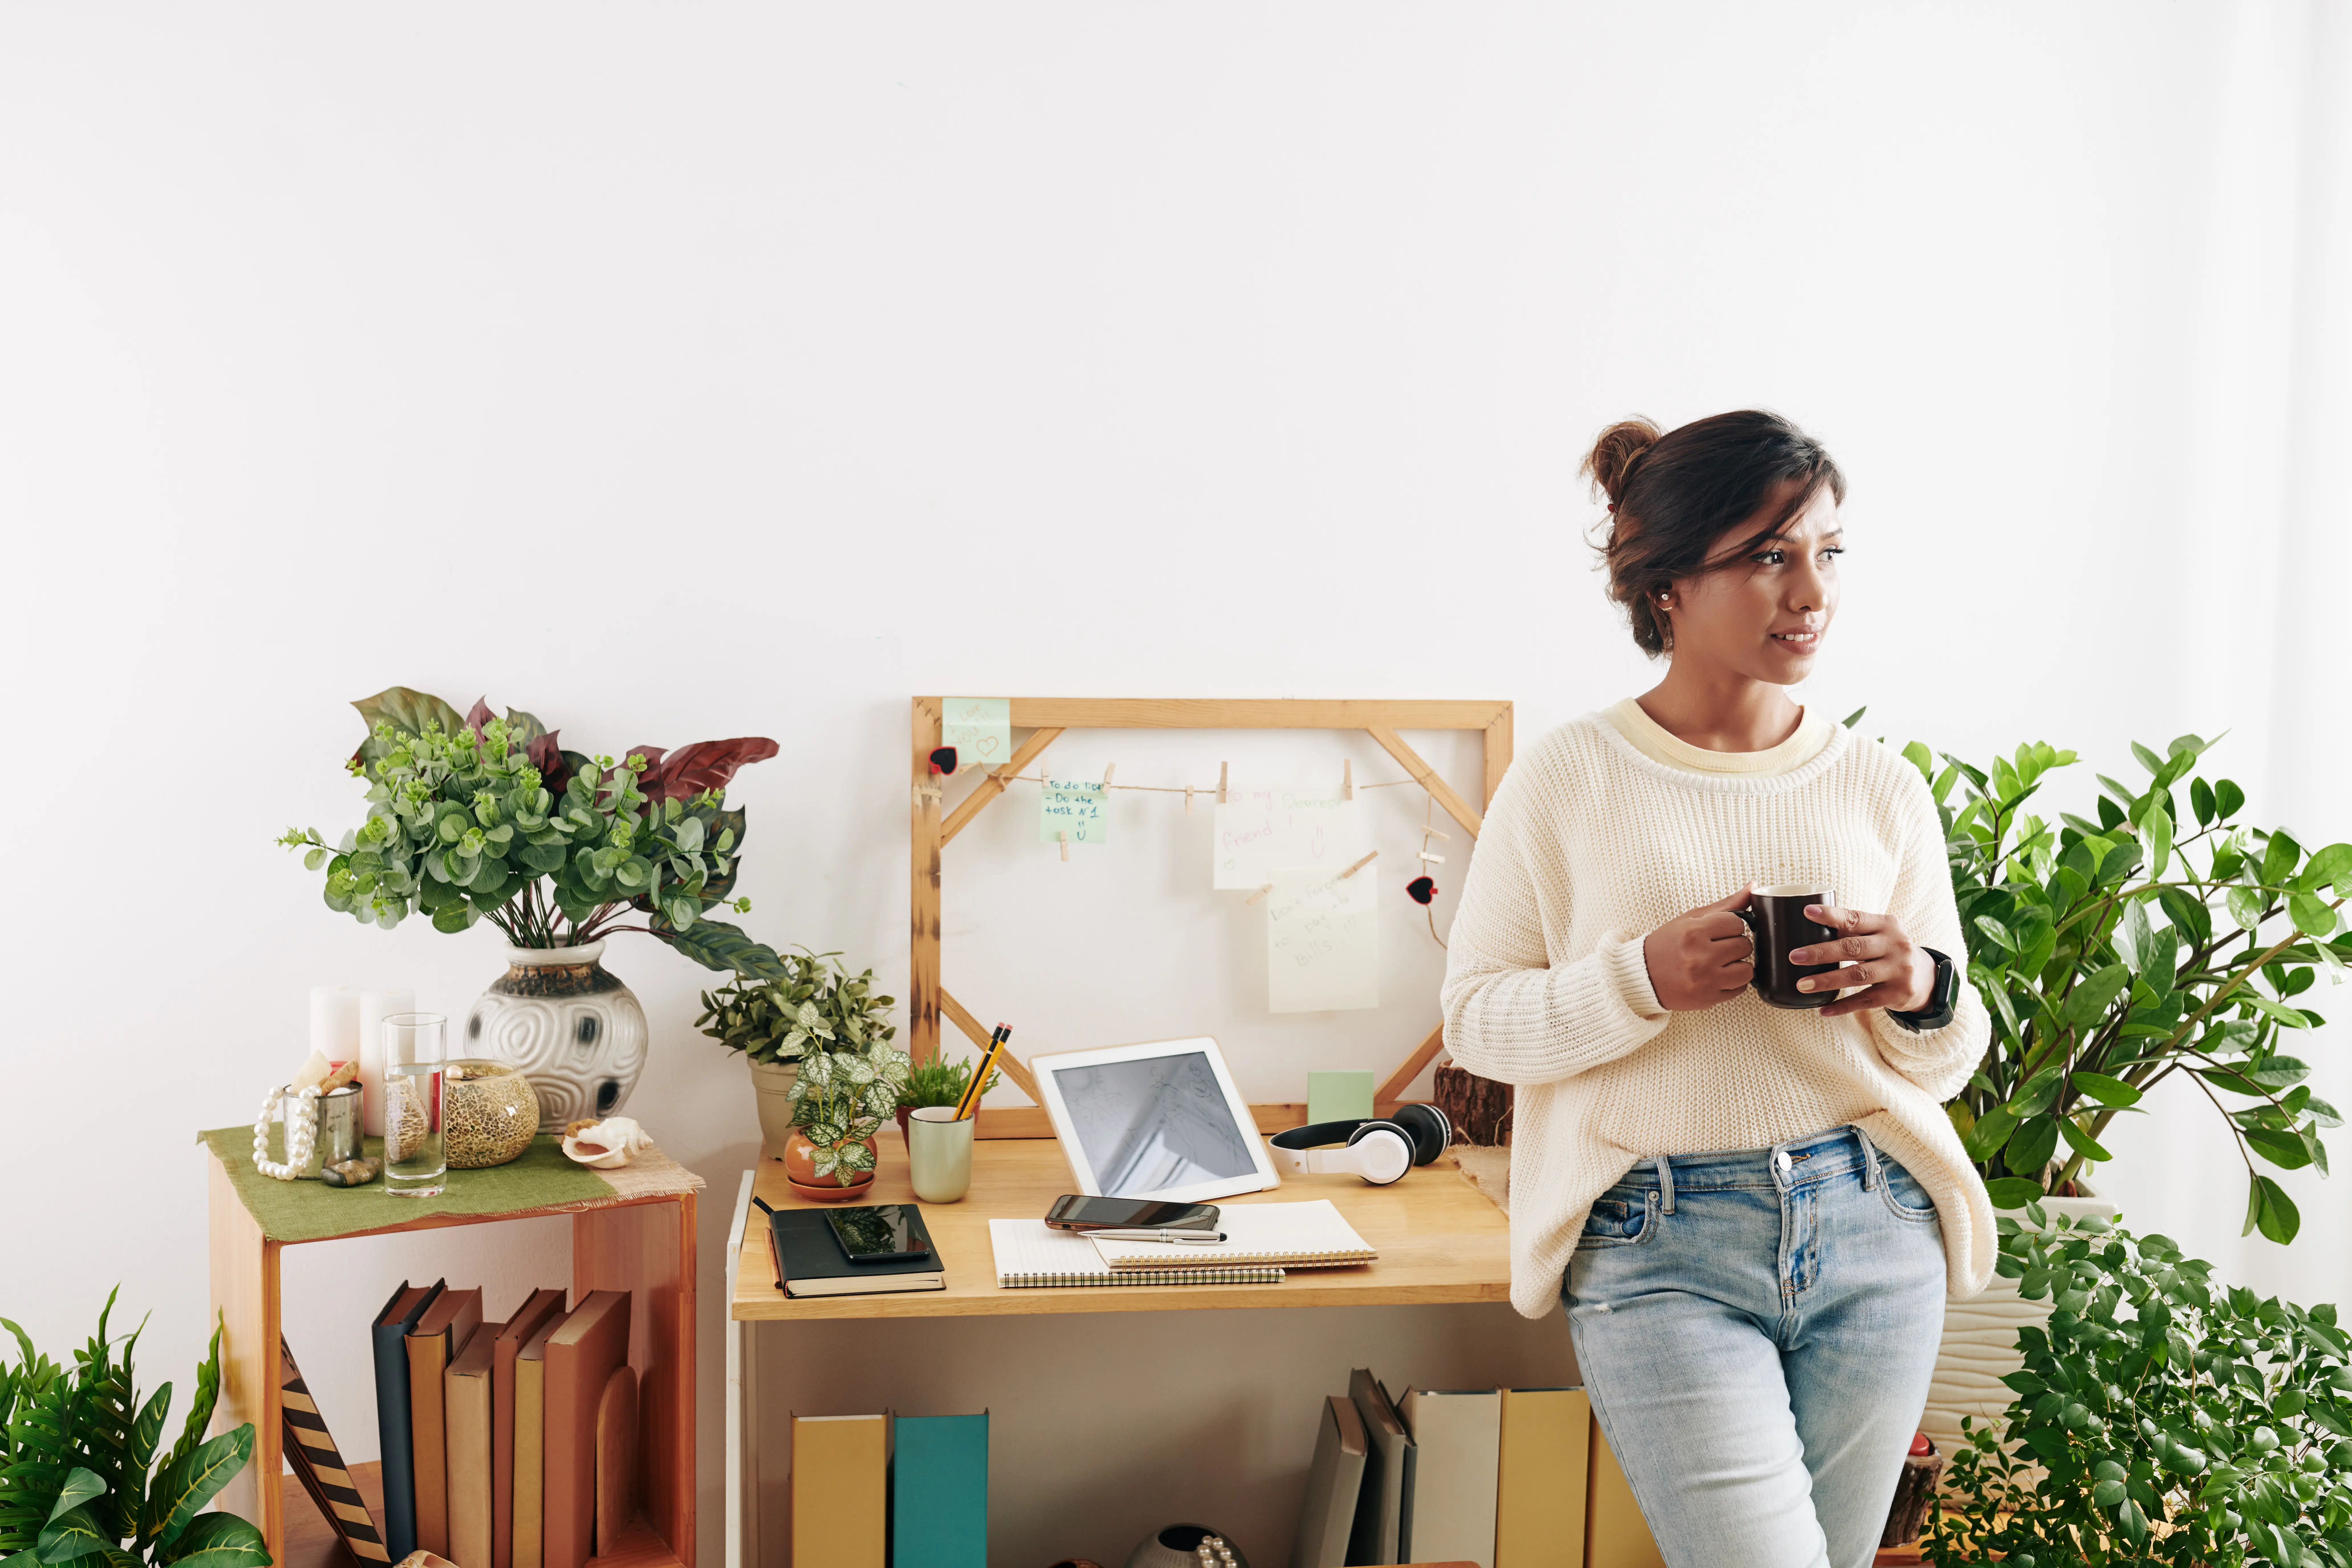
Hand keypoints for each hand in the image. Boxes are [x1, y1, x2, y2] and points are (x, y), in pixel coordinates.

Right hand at [1641, 886, 1755, 1010]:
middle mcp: (1700, 957)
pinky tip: (1716, 976)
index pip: (1737, 923)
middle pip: (1744, 945)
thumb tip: (1755, 886)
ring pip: (1747, 969)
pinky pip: (1740, 988)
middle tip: (1716, 947)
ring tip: (1719, 963)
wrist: (1642, 976)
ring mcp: (1705, 980)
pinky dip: (1732, 982)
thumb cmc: (1667, 944)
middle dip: (1734, 944)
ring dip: (1737, 965)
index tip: (1717, 931)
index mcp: (1693, 932)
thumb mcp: (1691, 919)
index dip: (1730, 926)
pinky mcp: (1709, 999)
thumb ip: (1726, 904)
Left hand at [1791, 904, 1934, 1017]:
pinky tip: (1823, 1010)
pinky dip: (1842, 1006)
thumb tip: (1810, 928)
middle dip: (1821, 952)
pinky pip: (1865, 1001)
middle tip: (1795, 956)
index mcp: (1887, 925)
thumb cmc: (1889, 950)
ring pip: (1857, 975)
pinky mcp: (1898, 993)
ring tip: (1802, 985)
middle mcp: (1895, 945)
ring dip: (1827, 980)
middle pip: (1853, 948)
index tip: (1807, 912)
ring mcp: (1899, 970)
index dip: (1832, 915)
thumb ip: (1853, 932)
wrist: (1926, 977)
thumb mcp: (1878, 935)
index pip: (1856, 918)